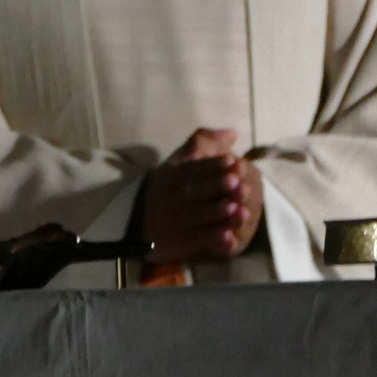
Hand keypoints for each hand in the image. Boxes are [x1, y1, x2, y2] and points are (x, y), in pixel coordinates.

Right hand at [141, 129, 263, 263]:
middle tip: (236, 183)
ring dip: (216, 213)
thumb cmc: (170, 185)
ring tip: (236, 209)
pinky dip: (213, 239)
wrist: (141, 219)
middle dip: (215, 187)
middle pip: (193, 191)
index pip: (191, 169)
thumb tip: (232, 133)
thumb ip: (204, 143)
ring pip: (196, 216)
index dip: (212, 165)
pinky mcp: (178, 243)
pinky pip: (196, 241)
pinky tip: (229, 237)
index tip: (232, 162)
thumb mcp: (180, 160)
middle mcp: (170, 197)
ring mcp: (173, 221)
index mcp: (171, 174)